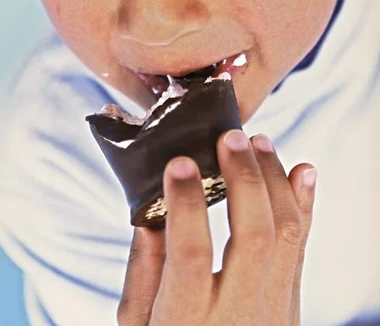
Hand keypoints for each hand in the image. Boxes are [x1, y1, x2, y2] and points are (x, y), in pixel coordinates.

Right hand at [117, 130, 316, 325]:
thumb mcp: (137, 325)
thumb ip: (142, 271)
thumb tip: (152, 214)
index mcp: (187, 320)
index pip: (192, 254)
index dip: (187, 204)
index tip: (180, 162)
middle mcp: (238, 314)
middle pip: (254, 234)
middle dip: (244, 177)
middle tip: (230, 136)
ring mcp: (273, 309)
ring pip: (286, 233)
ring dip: (274, 179)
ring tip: (257, 141)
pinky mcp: (291, 302)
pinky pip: (302, 246)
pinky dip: (304, 203)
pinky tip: (301, 169)